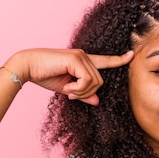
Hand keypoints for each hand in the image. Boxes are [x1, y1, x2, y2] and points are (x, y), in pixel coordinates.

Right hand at [5, 48, 134, 105]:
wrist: (27, 67)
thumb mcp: (67, 89)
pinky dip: (78, 89)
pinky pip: (87, 80)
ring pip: (95, 82)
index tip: (131, 56)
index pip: (105, 61)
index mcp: (83, 61)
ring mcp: (81, 56)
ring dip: (81, 92)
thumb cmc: (44, 76)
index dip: (119, 60)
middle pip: (100, 81)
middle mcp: (84, 56)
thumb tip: (98, 101)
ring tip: (68, 91)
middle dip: (87, 93)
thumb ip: (83, 93)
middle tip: (71, 94)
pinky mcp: (76, 59)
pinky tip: (67, 88)